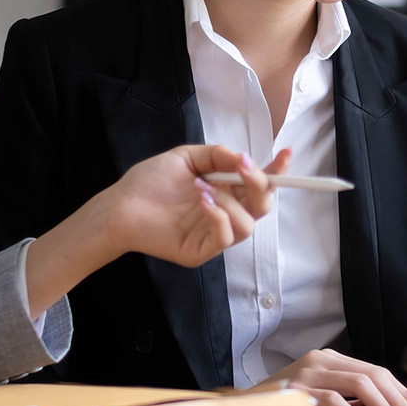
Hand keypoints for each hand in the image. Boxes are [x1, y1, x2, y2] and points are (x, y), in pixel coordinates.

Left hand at [24, 145, 284, 317]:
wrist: (119, 206)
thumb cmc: (149, 182)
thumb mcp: (186, 157)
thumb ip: (217, 155)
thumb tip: (243, 157)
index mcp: (225, 190)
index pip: (259, 185)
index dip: (276, 172)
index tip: (286, 154)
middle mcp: (224, 213)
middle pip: (262, 206)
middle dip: (260, 185)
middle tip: (244, 168)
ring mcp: (214, 234)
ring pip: (248, 225)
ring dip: (231, 201)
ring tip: (203, 187)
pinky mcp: (201, 251)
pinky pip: (225, 238)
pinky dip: (219, 216)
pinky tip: (202, 201)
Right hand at [258, 348, 406, 405]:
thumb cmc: (287, 404)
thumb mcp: (324, 398)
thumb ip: (351, 399)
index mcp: (329, 359)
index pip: (373, 369)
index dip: (397, 388)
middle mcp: (320, 360)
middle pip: (371, 373)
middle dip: (395, 395)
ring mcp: (308, 374)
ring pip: (358, 382)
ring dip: (381, 404)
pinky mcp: (298, 391)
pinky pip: (333, 400)